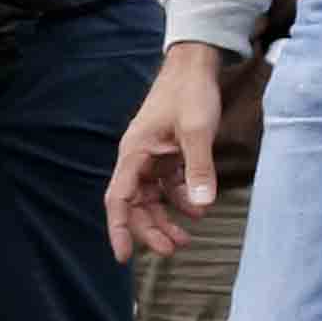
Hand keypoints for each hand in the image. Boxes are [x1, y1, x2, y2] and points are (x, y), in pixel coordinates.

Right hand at [106, 43, 225, 258]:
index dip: (119, 229)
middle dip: (151, 230)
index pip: (119, 198)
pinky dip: (181, 199)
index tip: (123, 256)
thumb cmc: (190, 92)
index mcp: (134, 153)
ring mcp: (152, 156)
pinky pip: (169, 185)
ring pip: (152, 198)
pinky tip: (199, 209)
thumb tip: (202, 206)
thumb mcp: (197, 131)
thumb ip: (199, 168)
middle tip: (172, 250)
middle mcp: (138, 158)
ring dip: (167, 219)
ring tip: (186, 239)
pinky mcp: (167, 154)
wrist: (195, 64)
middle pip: (136, 204)